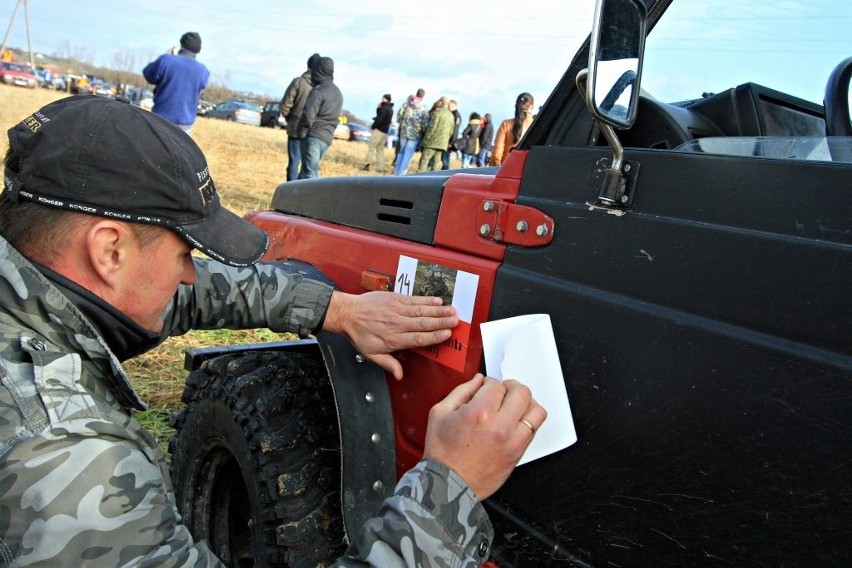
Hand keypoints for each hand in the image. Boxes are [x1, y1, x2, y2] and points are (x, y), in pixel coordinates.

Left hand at [322, 291, 458, 379]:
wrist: (347, 314)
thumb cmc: (359, 334)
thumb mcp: (370, 354)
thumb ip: (388, 363)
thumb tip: (399, 376)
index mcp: (394, 339)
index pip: (418, 339)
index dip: (434, 336)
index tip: (447, 334)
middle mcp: (397, 324)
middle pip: (424, 323)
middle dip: (441, 322)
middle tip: (456, 321)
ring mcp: (396, 310)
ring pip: (421, 310)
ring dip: (438, 310)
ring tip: (452, 310)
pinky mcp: (394, 298)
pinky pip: (414, 299)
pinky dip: (426, 300)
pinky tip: (438, 301)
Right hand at [423, 374, 546, 499]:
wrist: (449, 484)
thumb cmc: (442, 452)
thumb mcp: (439, 413)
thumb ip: (461, 391)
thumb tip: (478, 380)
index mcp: (478, 413)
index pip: (497, 384)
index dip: (489, 383)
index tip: (484, 389)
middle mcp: (500, 426)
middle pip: (522, 392)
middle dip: (510, 388)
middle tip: (502, 393)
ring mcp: (512, 441)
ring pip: (536, 410)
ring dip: (525, 403)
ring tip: (513, 406)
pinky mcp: (518, 452)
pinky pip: (535, 429)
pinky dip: (528, 421)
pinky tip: (514, 421)